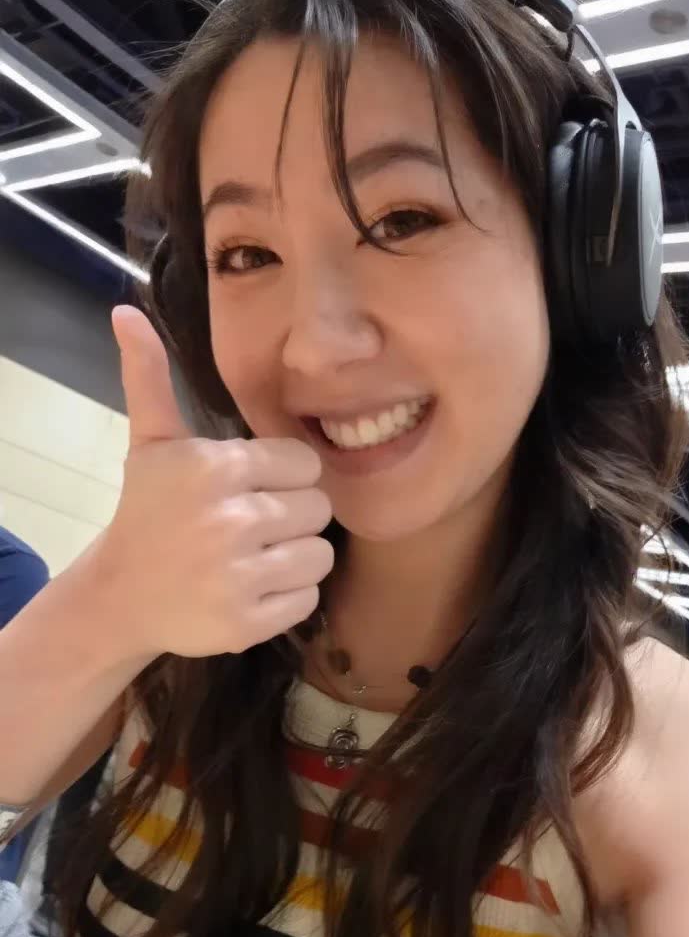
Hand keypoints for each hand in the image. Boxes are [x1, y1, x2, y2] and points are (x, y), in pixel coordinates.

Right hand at [100, 304, 333, 658]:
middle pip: (318, 508)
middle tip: (255, 525)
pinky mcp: (249, 623)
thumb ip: (151, 378)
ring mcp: (241, 576)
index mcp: (217, 469)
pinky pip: (309, 598)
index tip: (254, 488)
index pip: (304, 463)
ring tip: (259, 555)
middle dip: (293, 516)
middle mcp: (233, 520)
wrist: (120, 596)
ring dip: (297, 556)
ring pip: (320, 555)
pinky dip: (290, 595)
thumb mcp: (150, 443)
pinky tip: (256, 587)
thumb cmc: (146, 513)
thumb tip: (126, 313)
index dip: (285, 476)